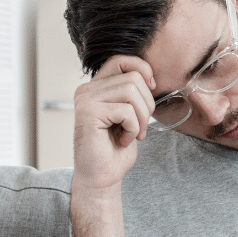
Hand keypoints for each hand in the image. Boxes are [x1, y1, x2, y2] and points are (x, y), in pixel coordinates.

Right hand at [72, 55, 155, 191]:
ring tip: (132, 133)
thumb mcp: (129, 114)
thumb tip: (150, 75)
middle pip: (133, 78)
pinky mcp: (88, 113)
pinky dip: (134, 128)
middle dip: (147, 104)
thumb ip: (133, 93)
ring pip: (132, 91)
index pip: (121, 60)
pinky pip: (127, 111)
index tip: (151, 89)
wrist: (102, 176)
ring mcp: (85, 100)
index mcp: (96, 87)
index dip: (142, 69)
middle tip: (140, 126)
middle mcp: (86, 90)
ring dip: (141, 118)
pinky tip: (123, 140)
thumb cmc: (116, 147)